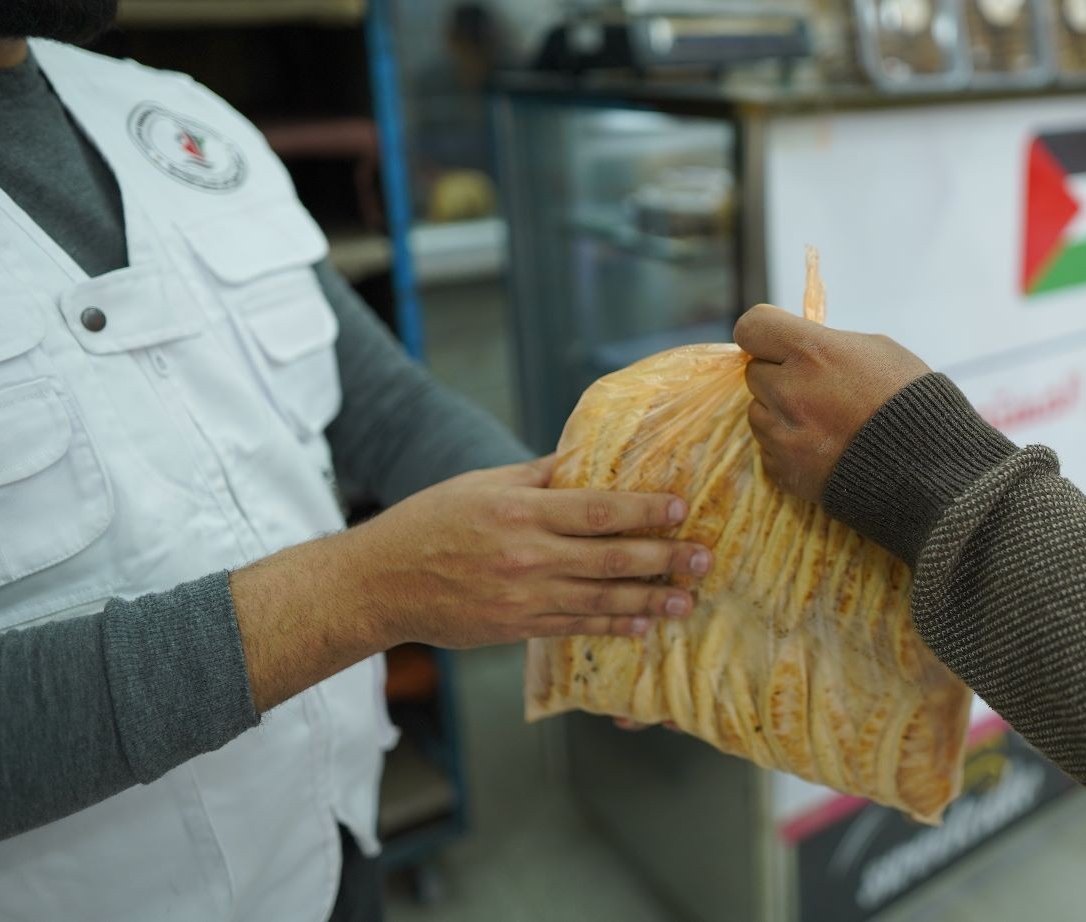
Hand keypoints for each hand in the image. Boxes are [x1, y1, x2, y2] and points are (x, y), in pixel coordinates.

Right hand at [346, 456, 711, 648]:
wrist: (381, 584)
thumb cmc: (431, 523)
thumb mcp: (483, 484)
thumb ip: (538, 476)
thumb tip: (586, 459)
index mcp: (521, 511)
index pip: (597, 509)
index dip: (644, 509)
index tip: (680, 506)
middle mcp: (528, 555)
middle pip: (611, 557)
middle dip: (664, 558)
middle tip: (703, 559)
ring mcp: (524, 597)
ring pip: (602, 599)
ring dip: (650, 601)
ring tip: (687, 600)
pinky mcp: (517, 627)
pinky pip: (576, 626)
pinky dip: (612, 625)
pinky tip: (642, 625)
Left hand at [733, 305, 930, 502]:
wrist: (927, 469)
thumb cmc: (909, 400)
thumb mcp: (875, 350)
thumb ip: (827, 344)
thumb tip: (798, 348)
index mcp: (811, 352)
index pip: (751, 327)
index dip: (763, 333)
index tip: (777, 342)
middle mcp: (788, 391)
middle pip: (754, 372)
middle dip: (779, 375)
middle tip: (814, 388)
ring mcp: (782, 435)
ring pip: (758, 412)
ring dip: (780, 412)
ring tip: (822, 422)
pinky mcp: (783, 470)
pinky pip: (769, 449)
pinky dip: (788, 447)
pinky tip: (823, 448)